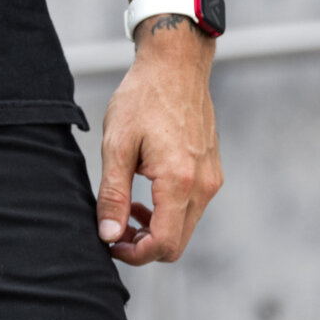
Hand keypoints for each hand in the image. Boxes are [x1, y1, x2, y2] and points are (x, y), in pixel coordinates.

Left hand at [96, 22, 222, 265]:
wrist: (176, 65)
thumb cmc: (143, 98)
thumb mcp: (117, 145)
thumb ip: (113, 194)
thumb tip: (108, 235)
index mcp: (179, 181)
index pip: (163, 244)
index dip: (134, 254)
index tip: (109, 242)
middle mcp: (203, 185)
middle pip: (176, 243)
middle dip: (143, 246)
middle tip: (114, 228)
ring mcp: (211, 179)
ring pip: (184, 227)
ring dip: (155, 229)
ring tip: (127, 209)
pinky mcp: (212, 171)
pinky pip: (192, 208)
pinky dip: (169, 212)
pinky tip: (146, 194)